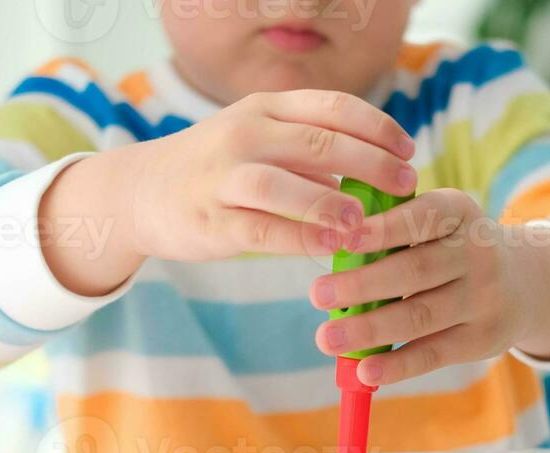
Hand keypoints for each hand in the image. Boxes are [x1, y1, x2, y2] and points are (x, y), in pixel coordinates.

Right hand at [40, 90, 415, 292]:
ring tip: (364, 222)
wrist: (141, 191)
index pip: (331, 106)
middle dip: (369, 162)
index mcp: (266, 109)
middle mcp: (244, 134)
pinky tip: (329, 250)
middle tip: (406, 185)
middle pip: (317, 141)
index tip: (408, 151)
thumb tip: (376, 173)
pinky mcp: (210, 220)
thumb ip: (312, 153)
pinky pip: (259, 230)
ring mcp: (222, 177)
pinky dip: (298, 239)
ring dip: (328, 202)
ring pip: (282, 184)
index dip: (376, 127)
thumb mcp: (263, 142)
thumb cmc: (218, 169)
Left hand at [309, 190, 549, 385]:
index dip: (383, 229)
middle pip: (416, 271)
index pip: (421, 218)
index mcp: (459, 211)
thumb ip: (393, 229)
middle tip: (318, 294)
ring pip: (420, 317)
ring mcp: (483, 299)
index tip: (343, 238)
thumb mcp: (437, 222)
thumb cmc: (450, 246)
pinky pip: (433, 354)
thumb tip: (331, 249)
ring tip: (327, 339)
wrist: (524, 282)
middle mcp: (477, 253)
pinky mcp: (481, 339)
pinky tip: (366, 371)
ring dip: (370, 330)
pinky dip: (397, 365)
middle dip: (364, 284)